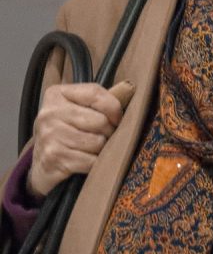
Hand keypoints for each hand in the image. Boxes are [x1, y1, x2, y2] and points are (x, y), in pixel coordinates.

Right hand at [26, 81, 133, 199]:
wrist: (43, 164)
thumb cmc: (68, 132)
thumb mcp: (78, 109)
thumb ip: (99, 100)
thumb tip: (129, 89)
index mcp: (56, 94)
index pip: (96, 94)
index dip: (114, 108)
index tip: (117, 118)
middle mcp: (49, 113)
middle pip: (100, 121)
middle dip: (108, 132)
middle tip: (101, 136)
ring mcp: (49, 136)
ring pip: (97, 142)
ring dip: (101, 149)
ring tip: (91, 149)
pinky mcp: (53, 157)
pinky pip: (91, 161)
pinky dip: (94, 163)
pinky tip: (84, 161)